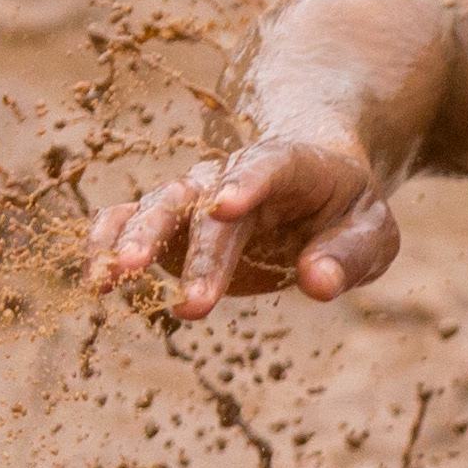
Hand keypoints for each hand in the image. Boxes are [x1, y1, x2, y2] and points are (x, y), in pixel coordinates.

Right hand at [85, 134, 398, 316]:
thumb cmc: (347, 210)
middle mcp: (234, 175)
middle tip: (192, 303)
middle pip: (208, 203)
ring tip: (114, 279)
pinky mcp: (174, 221)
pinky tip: (96, 276)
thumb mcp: (372, 233)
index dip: (247, 183)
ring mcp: (198, 196)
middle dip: (197, 253)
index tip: (228, 206)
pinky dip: (108, 240)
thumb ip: (348, 256)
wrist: (313, 181)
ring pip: (161, 207)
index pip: (267, 166)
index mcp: (291, 165)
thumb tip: (317, 284)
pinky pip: (130, 219)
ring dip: (137, 242)